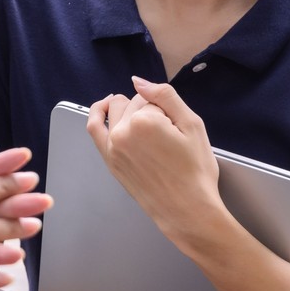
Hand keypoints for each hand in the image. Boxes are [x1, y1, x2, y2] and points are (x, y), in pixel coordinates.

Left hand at [87, 79, 224, 244]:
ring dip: (128, 109)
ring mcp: (113, 146)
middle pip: (134, 103)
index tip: (176, 129)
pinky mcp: (109, 159)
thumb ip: (165, 95)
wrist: (187, 209)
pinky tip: (105, 107)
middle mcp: (123, 132)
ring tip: (144, 120)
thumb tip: (139, 81)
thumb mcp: (192, 125)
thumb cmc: (195, 172)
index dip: (168, 111)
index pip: (153, 98)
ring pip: (115, 110)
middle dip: (149, 110)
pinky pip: (94, 128)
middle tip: (166, 133)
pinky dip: (97, 113)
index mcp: (145, 121)